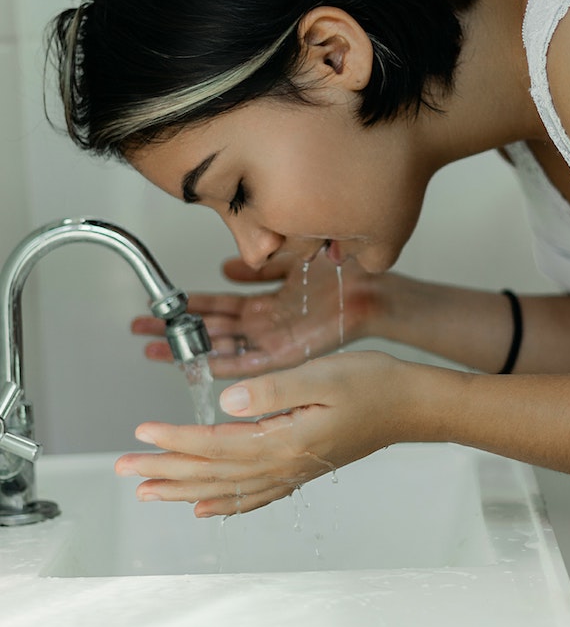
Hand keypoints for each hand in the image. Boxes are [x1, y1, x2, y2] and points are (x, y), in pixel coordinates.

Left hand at [115, 350, 430, 515]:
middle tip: (125, 468)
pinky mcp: (301, 468)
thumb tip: (226, 404)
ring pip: (227, 488)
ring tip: (150, 490)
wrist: (411, 405)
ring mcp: (293, 471)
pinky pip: (255, 496)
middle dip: (165, 470)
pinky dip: (226, 505)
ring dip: (185, 490)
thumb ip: (273, 390)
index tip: (142, 432)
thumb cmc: (373, 384)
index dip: (176, 439)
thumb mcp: (323, 375)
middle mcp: (285, 464)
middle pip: (213, 473)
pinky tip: (207, 508)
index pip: (216, 444)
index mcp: (285, 440)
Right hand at [131, 252, 384, 376]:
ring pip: (222, 348)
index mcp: (264, 304)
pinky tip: (201, 366)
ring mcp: (273, 341)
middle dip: (175, 331)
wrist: (371, 289)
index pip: (216, 307)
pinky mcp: (288, 355)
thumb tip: (226, 266)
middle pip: (210, 330)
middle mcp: (264, 325)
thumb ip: (257, 267)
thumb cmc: (339, 273)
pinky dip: (226, 365)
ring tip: (156, 349)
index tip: (158, 306)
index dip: (186, 307)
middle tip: (140, 331)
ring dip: (190, 349)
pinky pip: (251, 364)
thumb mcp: (288, 261)